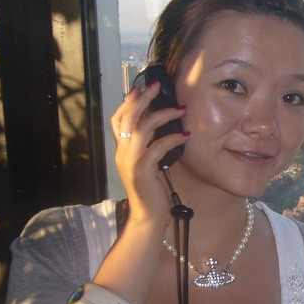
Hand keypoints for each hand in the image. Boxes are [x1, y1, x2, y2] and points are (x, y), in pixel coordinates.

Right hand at [110, 81, 187, 224]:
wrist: (148, 218)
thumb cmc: (153, 192)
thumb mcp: (149, 164)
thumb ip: (151, 146)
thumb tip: (164, 126)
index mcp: (122, 150)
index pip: (118, 119)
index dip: (129, 101)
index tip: (142, 87)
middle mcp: (122, 153)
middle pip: (127, 117)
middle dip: (143, 98)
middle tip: (158, 85)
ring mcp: (130, 162)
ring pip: (141, 128)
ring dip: (162, 115)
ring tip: (181, 109)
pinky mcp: (142, 172)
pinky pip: (156, 148)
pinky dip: (172, 139)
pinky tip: (185, 136)